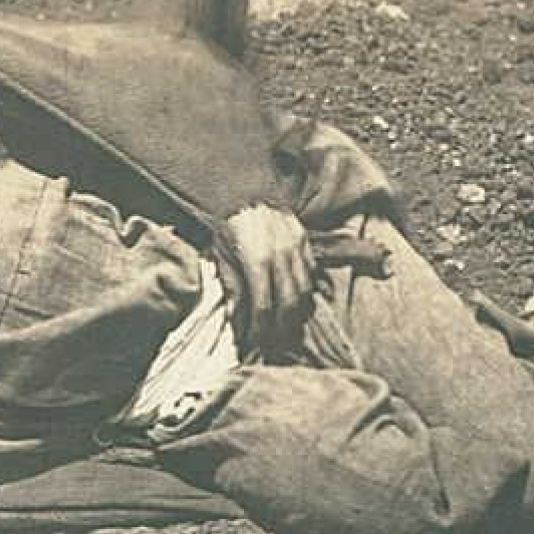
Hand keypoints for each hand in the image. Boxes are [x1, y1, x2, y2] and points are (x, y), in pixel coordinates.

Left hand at [223, 204, 315, 351]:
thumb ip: (232, 289)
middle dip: (281, 328)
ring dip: (296, 314)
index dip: (261, 330)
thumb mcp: (222, 257)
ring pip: (304, 291)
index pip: (263, 307)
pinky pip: (311, 274)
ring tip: (285, 327)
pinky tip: (296, 303)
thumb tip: (237, 321)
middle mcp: (281, 255)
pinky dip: (305, 293)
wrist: (245, 189)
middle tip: (273, 343)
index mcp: (256, 260)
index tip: (256, 343)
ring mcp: (296, 248)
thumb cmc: (228, 226)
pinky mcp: (305, 242)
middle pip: (289, 304)